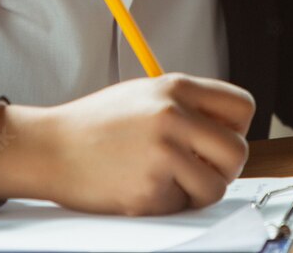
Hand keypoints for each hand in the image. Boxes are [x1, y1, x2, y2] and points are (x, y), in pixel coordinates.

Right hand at [0, 73, 254, 215]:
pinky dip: (168, 202)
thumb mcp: (145, 94)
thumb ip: (186, 105)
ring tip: (170, 179)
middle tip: (201, 168)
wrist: (51, 148)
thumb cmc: (95, 124)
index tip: (219, 137)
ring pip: (217, 186)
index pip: (242, 106)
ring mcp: (162, 154)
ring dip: (200, 190)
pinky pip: (183, 205)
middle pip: (237, 150)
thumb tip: (227, 128)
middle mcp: (173, 117)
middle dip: (225, 166)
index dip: (236, 127)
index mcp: (175, 87)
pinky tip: (142, 184)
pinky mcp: (150, 190)